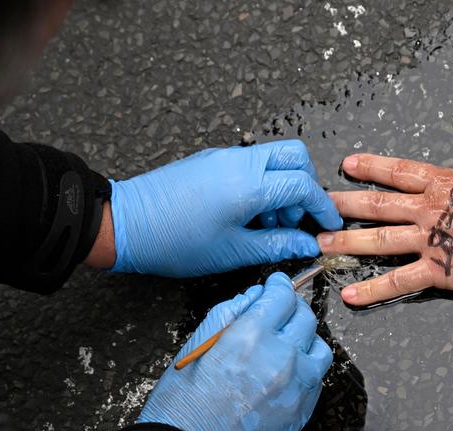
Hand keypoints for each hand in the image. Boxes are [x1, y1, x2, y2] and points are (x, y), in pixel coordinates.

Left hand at [109, 140, 342, 276]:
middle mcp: (240, 161)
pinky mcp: (211, 160)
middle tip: (298, 219)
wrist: (124, 224)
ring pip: (273, 158)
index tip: (328, 225)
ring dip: (283, 187)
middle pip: (295, 156)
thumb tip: (307, 245)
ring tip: (269, 224)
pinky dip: (262, 184)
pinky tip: (248, 215)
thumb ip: (278, 245)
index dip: (322, 207)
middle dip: (306, 186)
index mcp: (249, 184)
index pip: (304, 185)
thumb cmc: (172, 241)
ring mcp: (224, 157)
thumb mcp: (234, 252)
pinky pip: (251, 163)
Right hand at [138, 272, 331, 430]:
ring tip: (286, 344)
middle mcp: (282, 358)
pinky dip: (306, 370)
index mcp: (252, 337)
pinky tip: (286, 372)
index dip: (279, 286)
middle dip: (292, 309)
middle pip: (306, 318)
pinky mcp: (302, 411)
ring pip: (320, 349)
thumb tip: (254, 297)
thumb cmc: (182, 403)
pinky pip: (317, 380)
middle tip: (279, 311)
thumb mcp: (196, 346)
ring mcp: (297, 387)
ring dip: (305, 341)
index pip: (282, 296)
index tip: (276, 286)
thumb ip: (228, 314)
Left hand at [317, 101, 452, 305]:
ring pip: (379, 241)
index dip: (371, 167)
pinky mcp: (439, 272)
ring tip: (320, 243)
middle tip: (318, 204)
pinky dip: (373, 290)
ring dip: (348, 242)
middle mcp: (430, 211)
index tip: (347, 165)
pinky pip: (399, 282)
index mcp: (445, 184)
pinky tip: (350, 295)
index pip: (399, 172)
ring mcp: (430, 242)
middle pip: (378, 205)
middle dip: (345, 203)